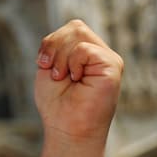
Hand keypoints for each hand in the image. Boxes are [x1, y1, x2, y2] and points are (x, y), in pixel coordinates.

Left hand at [33, 20, 123, 150]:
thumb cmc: (57, 104)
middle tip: (53, 72)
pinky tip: (76, 79)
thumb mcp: (50, 66)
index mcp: (88, 55)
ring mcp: (109, 60)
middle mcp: (101, 55)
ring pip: (79, 32)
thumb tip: (70, 29)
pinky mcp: (113, 67)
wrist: (67, 129)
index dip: (51, 41)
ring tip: (63, 77)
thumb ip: (59, 45)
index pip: (72, 28)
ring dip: (61, 56)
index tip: (43, 64)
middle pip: (75, 26)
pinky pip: (85, 49)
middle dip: (54, 46)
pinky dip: (72, 63)